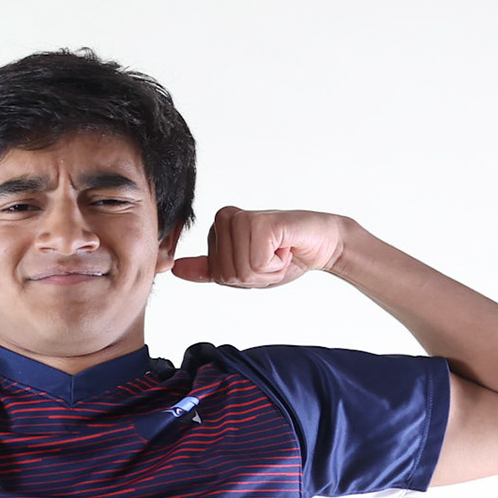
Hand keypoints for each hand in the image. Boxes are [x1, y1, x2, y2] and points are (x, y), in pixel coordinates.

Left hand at [171, 207, 350, 287]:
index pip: (217, 273)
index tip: (262, 261)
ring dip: (268, 270)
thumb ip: (209, 269)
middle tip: (274, 256)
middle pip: (228, 274)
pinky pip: (256, 264)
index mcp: (218, 229)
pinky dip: (276, 265)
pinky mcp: (260, 222)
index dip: (246, 278)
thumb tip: (175, 269)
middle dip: (257, 276)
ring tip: (280, 250)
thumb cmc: (286, 255)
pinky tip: (286, 247)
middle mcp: (226, 220)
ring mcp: (242, 220)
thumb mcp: (243, 270)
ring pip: (241, 271)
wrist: (323, 244)